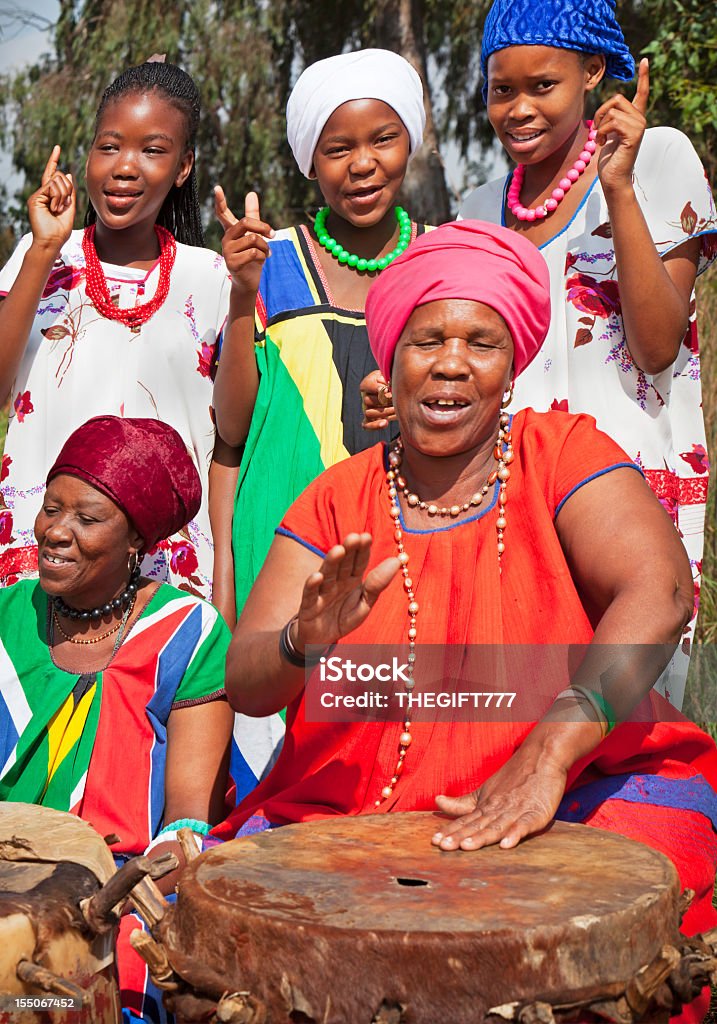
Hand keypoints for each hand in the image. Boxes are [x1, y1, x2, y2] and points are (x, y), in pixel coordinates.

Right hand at [27, 146, 75, 251]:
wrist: (52, 242)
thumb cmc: (61, 230)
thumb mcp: (70, 208)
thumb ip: (69, 192)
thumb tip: (67, 174)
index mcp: (51, 195)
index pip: (52, 174)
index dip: (54, 160)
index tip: (57, 147)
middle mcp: (43, 193)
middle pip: (59, 177)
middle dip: (68, 189)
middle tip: (64, 205)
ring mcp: (38, 195)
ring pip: (56, 181)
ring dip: (63, 195)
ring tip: (57, 209)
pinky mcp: (35, 198)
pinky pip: (51, 187)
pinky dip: (57, 198)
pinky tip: (54, 209)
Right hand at [215, 187, 273, 295]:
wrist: (249, 281)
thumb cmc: (252, 258)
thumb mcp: (254, 235)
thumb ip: (253, 216)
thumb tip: (251, 193)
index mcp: (231, 231)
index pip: (223, 214)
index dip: (220, 201)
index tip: (217, 188)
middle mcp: (226, 239)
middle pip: (246, 223)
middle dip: (263, 228)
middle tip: (273, 234)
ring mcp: (227, 251)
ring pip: (253, 239)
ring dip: (265, 247)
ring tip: (266, 253)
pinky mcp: (232, 263)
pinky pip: (253, 253)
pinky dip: (262, 256)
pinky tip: (262, 260)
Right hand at [294, 533, 399, 648]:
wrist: (320, 639)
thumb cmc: (343, 618)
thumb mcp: (365, 604)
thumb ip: (378, 583)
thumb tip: (398, 560)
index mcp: (352, 579)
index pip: (359, 561)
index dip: (363, 550)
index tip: (367, 536)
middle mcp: (337, 582)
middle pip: (343, 564)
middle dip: (349, 550)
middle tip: (354, 537)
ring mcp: (322, 592)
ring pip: (327, 574)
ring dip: (332, 562)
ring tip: (338, 550)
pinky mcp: (308, 606)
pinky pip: (311, 594)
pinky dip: (313, 586)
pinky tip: (317, 577)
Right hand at [360, 370, 395, 430]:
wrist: (399, 391)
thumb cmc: (394, 381)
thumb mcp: (391, 375)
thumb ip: (387, 379)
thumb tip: (383, 389)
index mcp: (367, 384)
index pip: (366, 385)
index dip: (377, 388)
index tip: (388, 388)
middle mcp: (365, 397)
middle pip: (367, 400)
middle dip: (383, 401)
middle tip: (395, 400)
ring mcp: (367, 409)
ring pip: (368, 413)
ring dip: (384, 412)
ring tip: (395, 410)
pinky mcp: (370, 419)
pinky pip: (366, 425)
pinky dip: (375, 425)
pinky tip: (385, 423)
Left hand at [431, 742, 567, 851]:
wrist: (542, 757)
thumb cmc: (513, 777)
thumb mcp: (485, 790)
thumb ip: (463, 802)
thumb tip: (437, 801)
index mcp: (485, 805)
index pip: (465, 820)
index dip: (450, 831)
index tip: (434, 841)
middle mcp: (497, 808)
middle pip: (477, 825)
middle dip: (460, 836)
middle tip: (444, 846)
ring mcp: (516, 811)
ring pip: (496, 826)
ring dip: (482, 837)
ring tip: (467, 846)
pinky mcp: (535, 813)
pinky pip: (524, 825)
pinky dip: (515, 834)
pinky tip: (506, 845)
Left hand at [594, 58, 648, 195]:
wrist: (613, 178)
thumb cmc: (609, 159)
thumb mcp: (608, 134)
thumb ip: (610, 119)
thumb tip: (606, 110)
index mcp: (635, 118)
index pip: (642, 93)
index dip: (643, 76)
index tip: (645, 60)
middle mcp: (640, 119)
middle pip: (616, 98)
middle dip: (601, 113)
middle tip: (598, 130)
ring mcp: (639, 126)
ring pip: (612, 110)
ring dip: (600, 124)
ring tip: (601, 139)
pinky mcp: (634, 134)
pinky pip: (612, 121)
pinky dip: (602, 132)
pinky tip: (603, 143)